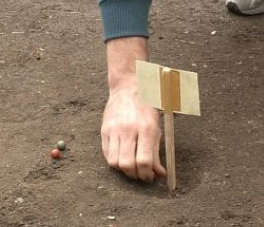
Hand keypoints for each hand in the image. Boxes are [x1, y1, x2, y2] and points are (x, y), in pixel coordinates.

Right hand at [100, 36, 165, 182]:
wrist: (128, 86)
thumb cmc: (146, 107)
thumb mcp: (156, 126)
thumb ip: (156, 151)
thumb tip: (159, 173)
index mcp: (146, 127)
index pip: (144, 161)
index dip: (147, 174)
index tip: (150, 177)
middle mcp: (128, 129)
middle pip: (127, 165)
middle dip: (135, 175)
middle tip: (140, 174)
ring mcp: (114, 129)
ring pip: (115, 162)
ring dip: (123, 170)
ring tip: (131, 166)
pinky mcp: (104, 129)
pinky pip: (106, 154)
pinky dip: (115, 161)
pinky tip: (122, 156)